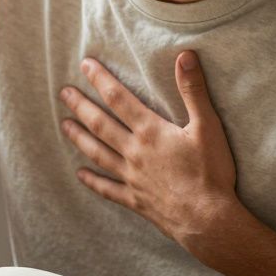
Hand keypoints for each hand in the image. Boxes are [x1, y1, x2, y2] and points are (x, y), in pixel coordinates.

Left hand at [59, 51, 241, 249]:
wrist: (209, 220)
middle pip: (100, 124)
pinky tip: (80, 174)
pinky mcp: (135, 199)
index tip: (85, 65)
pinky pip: (108, 189)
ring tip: (64, 125)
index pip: (118, 98)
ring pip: (98, 153)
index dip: (101, 79)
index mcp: (150, 131)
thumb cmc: (211, 172)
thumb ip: (193, 90)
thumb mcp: (208, 126)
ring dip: (79, 138)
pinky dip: (92, 181)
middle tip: (63, 92)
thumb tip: (185, 56)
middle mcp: (134, 152)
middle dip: (81, 106)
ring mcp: (131, 177)